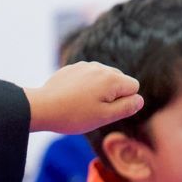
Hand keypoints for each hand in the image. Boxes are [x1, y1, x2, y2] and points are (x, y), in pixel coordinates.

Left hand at [24, 62, 142, 134]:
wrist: (41, 107)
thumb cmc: (73, 115)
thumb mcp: (104, 116)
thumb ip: (127, 107)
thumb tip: (139, 99)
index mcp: (112, 78)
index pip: (134, 87)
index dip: (124, 102)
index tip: (105, 110)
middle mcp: (100, 67)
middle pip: (119, 80)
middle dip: (112, 95)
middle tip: (93, 109)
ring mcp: (85, 65)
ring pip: (103, 78)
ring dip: (99, 90)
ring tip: (82, 104)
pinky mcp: (72, 68)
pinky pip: (88, 77)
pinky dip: (85, 86)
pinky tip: (72, 98)